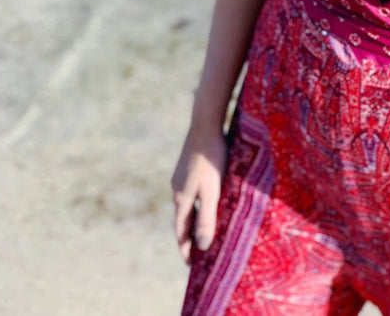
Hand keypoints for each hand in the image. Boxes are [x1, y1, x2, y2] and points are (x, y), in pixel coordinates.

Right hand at [171, 127, 227, 263]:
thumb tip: (201, 246)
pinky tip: (206, 201)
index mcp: (181, 199)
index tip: (191, 265)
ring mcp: (181, 177)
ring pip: (187, 205)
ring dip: (194, 220)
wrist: (205, 125)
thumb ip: (206, 218)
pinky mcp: (187, 168)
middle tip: (199, 253)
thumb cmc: (211, 159)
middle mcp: (177, 189)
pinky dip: (197, 204)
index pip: (181, 232)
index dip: (186, 249)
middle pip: (182, 220)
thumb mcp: (212, 191)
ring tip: (204, 231)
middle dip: (189, 237)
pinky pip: (191, 193)